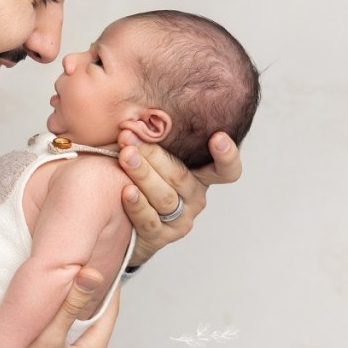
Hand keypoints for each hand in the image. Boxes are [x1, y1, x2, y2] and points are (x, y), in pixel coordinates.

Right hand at [6, 269, 116, 347]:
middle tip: (87, 276)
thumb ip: (69, 307)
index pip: (109, 314)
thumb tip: (90, 278)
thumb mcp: (49, 337)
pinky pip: (70, 342)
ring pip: (82, 333)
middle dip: (92, 299)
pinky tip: (55, 320)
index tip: (110, 271)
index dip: (110, 290)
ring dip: (77, 313)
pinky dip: (67, 327)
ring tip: (70, 292)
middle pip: (97, 323)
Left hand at [117, 130, 241, 266]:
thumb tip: (140, 110)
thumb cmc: (136, 176)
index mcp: (199, 175)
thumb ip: (154, 138)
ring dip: (143, 174)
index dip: (226, 155)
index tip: (218, 137)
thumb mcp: (150, 156)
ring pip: (166, 197)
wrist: (120, 220)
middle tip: (130, 137)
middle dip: (153, 155)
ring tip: (125, 156)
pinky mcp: (160, 236)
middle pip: (181, 177)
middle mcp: (194, 198)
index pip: (226, 170)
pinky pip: (150, 219)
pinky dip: (137, 204)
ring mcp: (180, 219)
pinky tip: (126, 191)